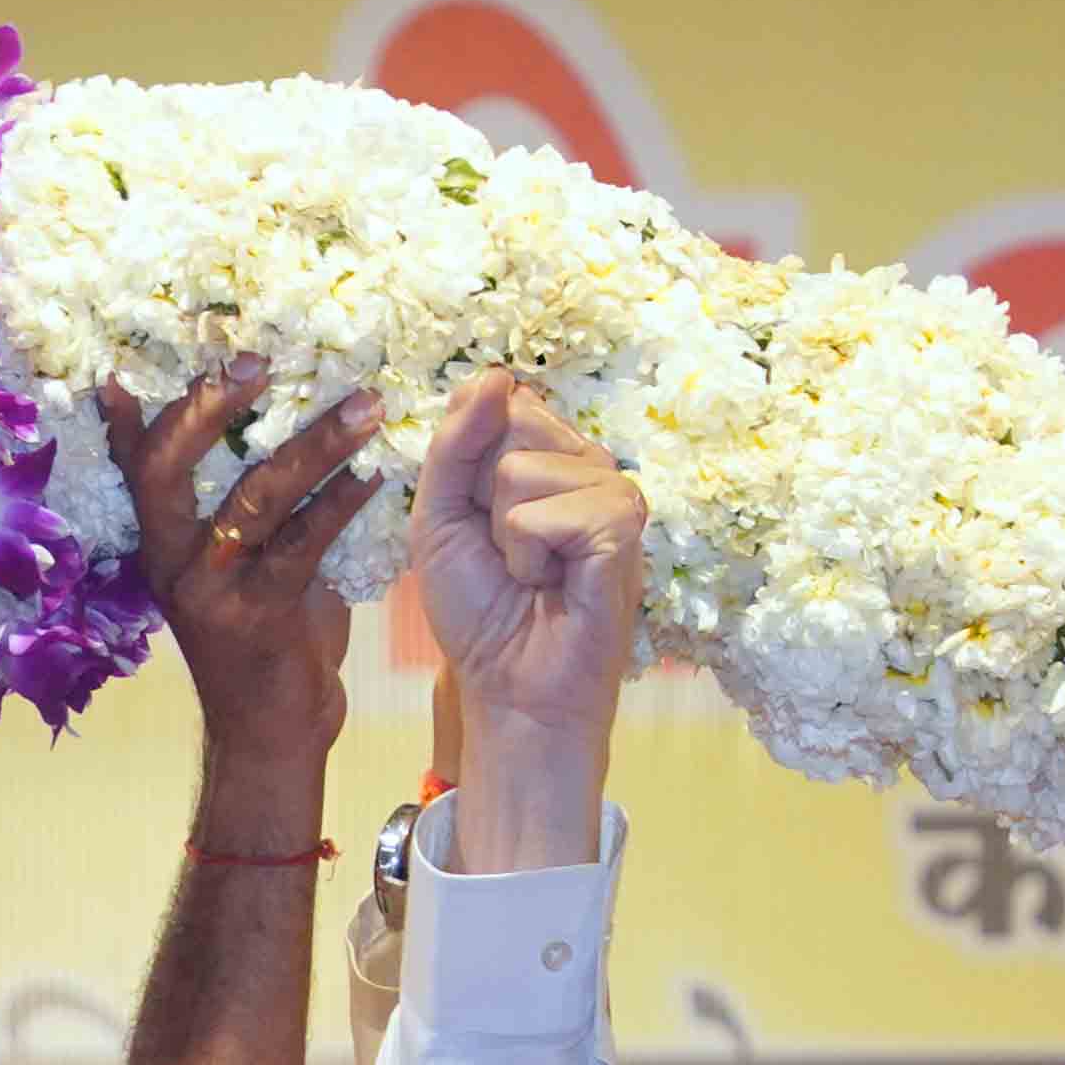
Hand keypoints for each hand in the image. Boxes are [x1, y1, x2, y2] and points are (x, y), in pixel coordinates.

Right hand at [104, 363, 377, 789]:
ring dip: (313, 444)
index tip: (126, 370)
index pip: (136, 470)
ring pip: (252, 499)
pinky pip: (302, 545)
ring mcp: (213, 591)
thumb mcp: (241, 568)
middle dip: (205, 408)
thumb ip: (247, 510)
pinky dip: (341, 503)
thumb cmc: (264, 643)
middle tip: (258, 360)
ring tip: (361, 405)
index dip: (127, 422)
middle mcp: (175, 564)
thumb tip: (282, 430)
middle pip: (167, 471)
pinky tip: (373, 475)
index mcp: (163, 547)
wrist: (270, 734)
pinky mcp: (260, 616)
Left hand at [409, 373, 646, 877]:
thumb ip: (454, 445)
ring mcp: (611, 493)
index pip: (499, 403)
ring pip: (525, 469)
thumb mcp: (440, 518)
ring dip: (508, 535)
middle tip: (507, 552)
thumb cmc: (480, 611)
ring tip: (533, 574)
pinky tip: (554, 584)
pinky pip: (554, 511)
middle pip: (513, 423)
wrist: (509, 689)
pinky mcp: (624, 529)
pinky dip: (533, 555)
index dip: (468, 464)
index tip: (476, 521)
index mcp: (546, 455)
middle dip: (484, 497)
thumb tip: (495, 375)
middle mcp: (585, 465)